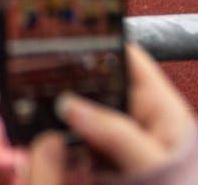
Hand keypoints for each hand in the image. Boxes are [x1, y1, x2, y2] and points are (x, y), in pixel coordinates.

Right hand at [0, 47, 196, 184]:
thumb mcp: (154, 163)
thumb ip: (116, 134)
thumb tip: (71, 105)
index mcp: (162, 109)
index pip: (129, 59)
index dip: (100, 42)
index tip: (67, 34)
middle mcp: (139, 121)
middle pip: (97, 85)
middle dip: (69, 81)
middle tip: (37, 74)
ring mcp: (120, 142)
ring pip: (81, 114)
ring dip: (60, 112)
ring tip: (35, 104)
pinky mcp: (103, 164)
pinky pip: (74, 143)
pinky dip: (58, 140)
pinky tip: (44, 136)